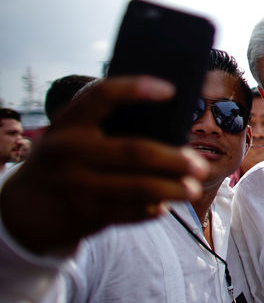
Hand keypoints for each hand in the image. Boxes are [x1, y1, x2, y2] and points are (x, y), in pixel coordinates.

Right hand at [0, 76, 207, 254]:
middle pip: (134, 152)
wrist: (25, 205)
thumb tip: (171, 128)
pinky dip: (151, 209)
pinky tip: (163, 205)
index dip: (135, 89)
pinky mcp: (84, 213)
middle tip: (200, 164)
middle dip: (174, 159)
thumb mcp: (75, 135)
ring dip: (172, 189)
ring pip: (137, 187)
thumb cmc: (68, 158)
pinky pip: (129, 211)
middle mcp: (69, 150)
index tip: (170, 89)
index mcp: (70, 121)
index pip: (102, 95)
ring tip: (193, 189)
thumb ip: (110, 129)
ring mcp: (76, 184)